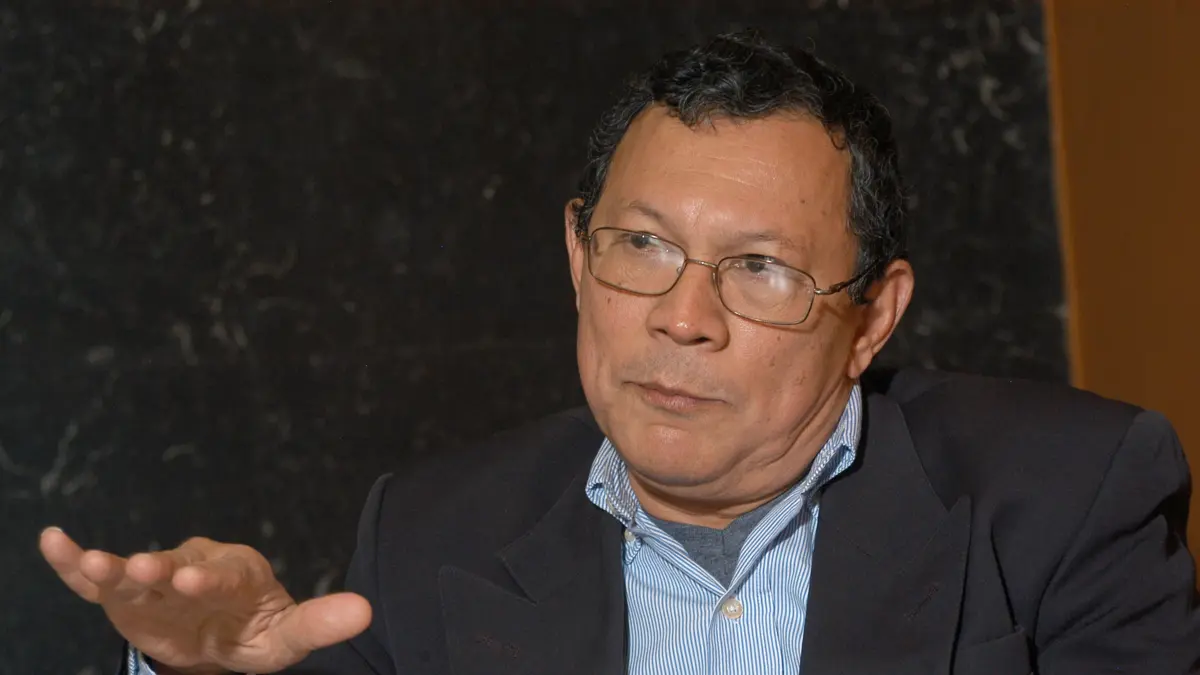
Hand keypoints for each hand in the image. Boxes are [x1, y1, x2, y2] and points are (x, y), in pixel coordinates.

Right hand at [39, 527, 371, 674]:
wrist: (226, 630)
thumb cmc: (257, 630)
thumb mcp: (289, 635)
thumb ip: (321, 621)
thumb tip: (366, 610)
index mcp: (237, 575)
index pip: (224, 576)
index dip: (209, 579)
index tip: (193, 581)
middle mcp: (194, 568)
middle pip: (176, 568)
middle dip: (161, 570)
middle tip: (147, 571)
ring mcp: (159, 580)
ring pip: (134, 571)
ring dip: (114, 567)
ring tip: (94, 563)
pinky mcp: (127, 596)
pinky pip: (97, 579)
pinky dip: (74, 561)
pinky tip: (53, 541)